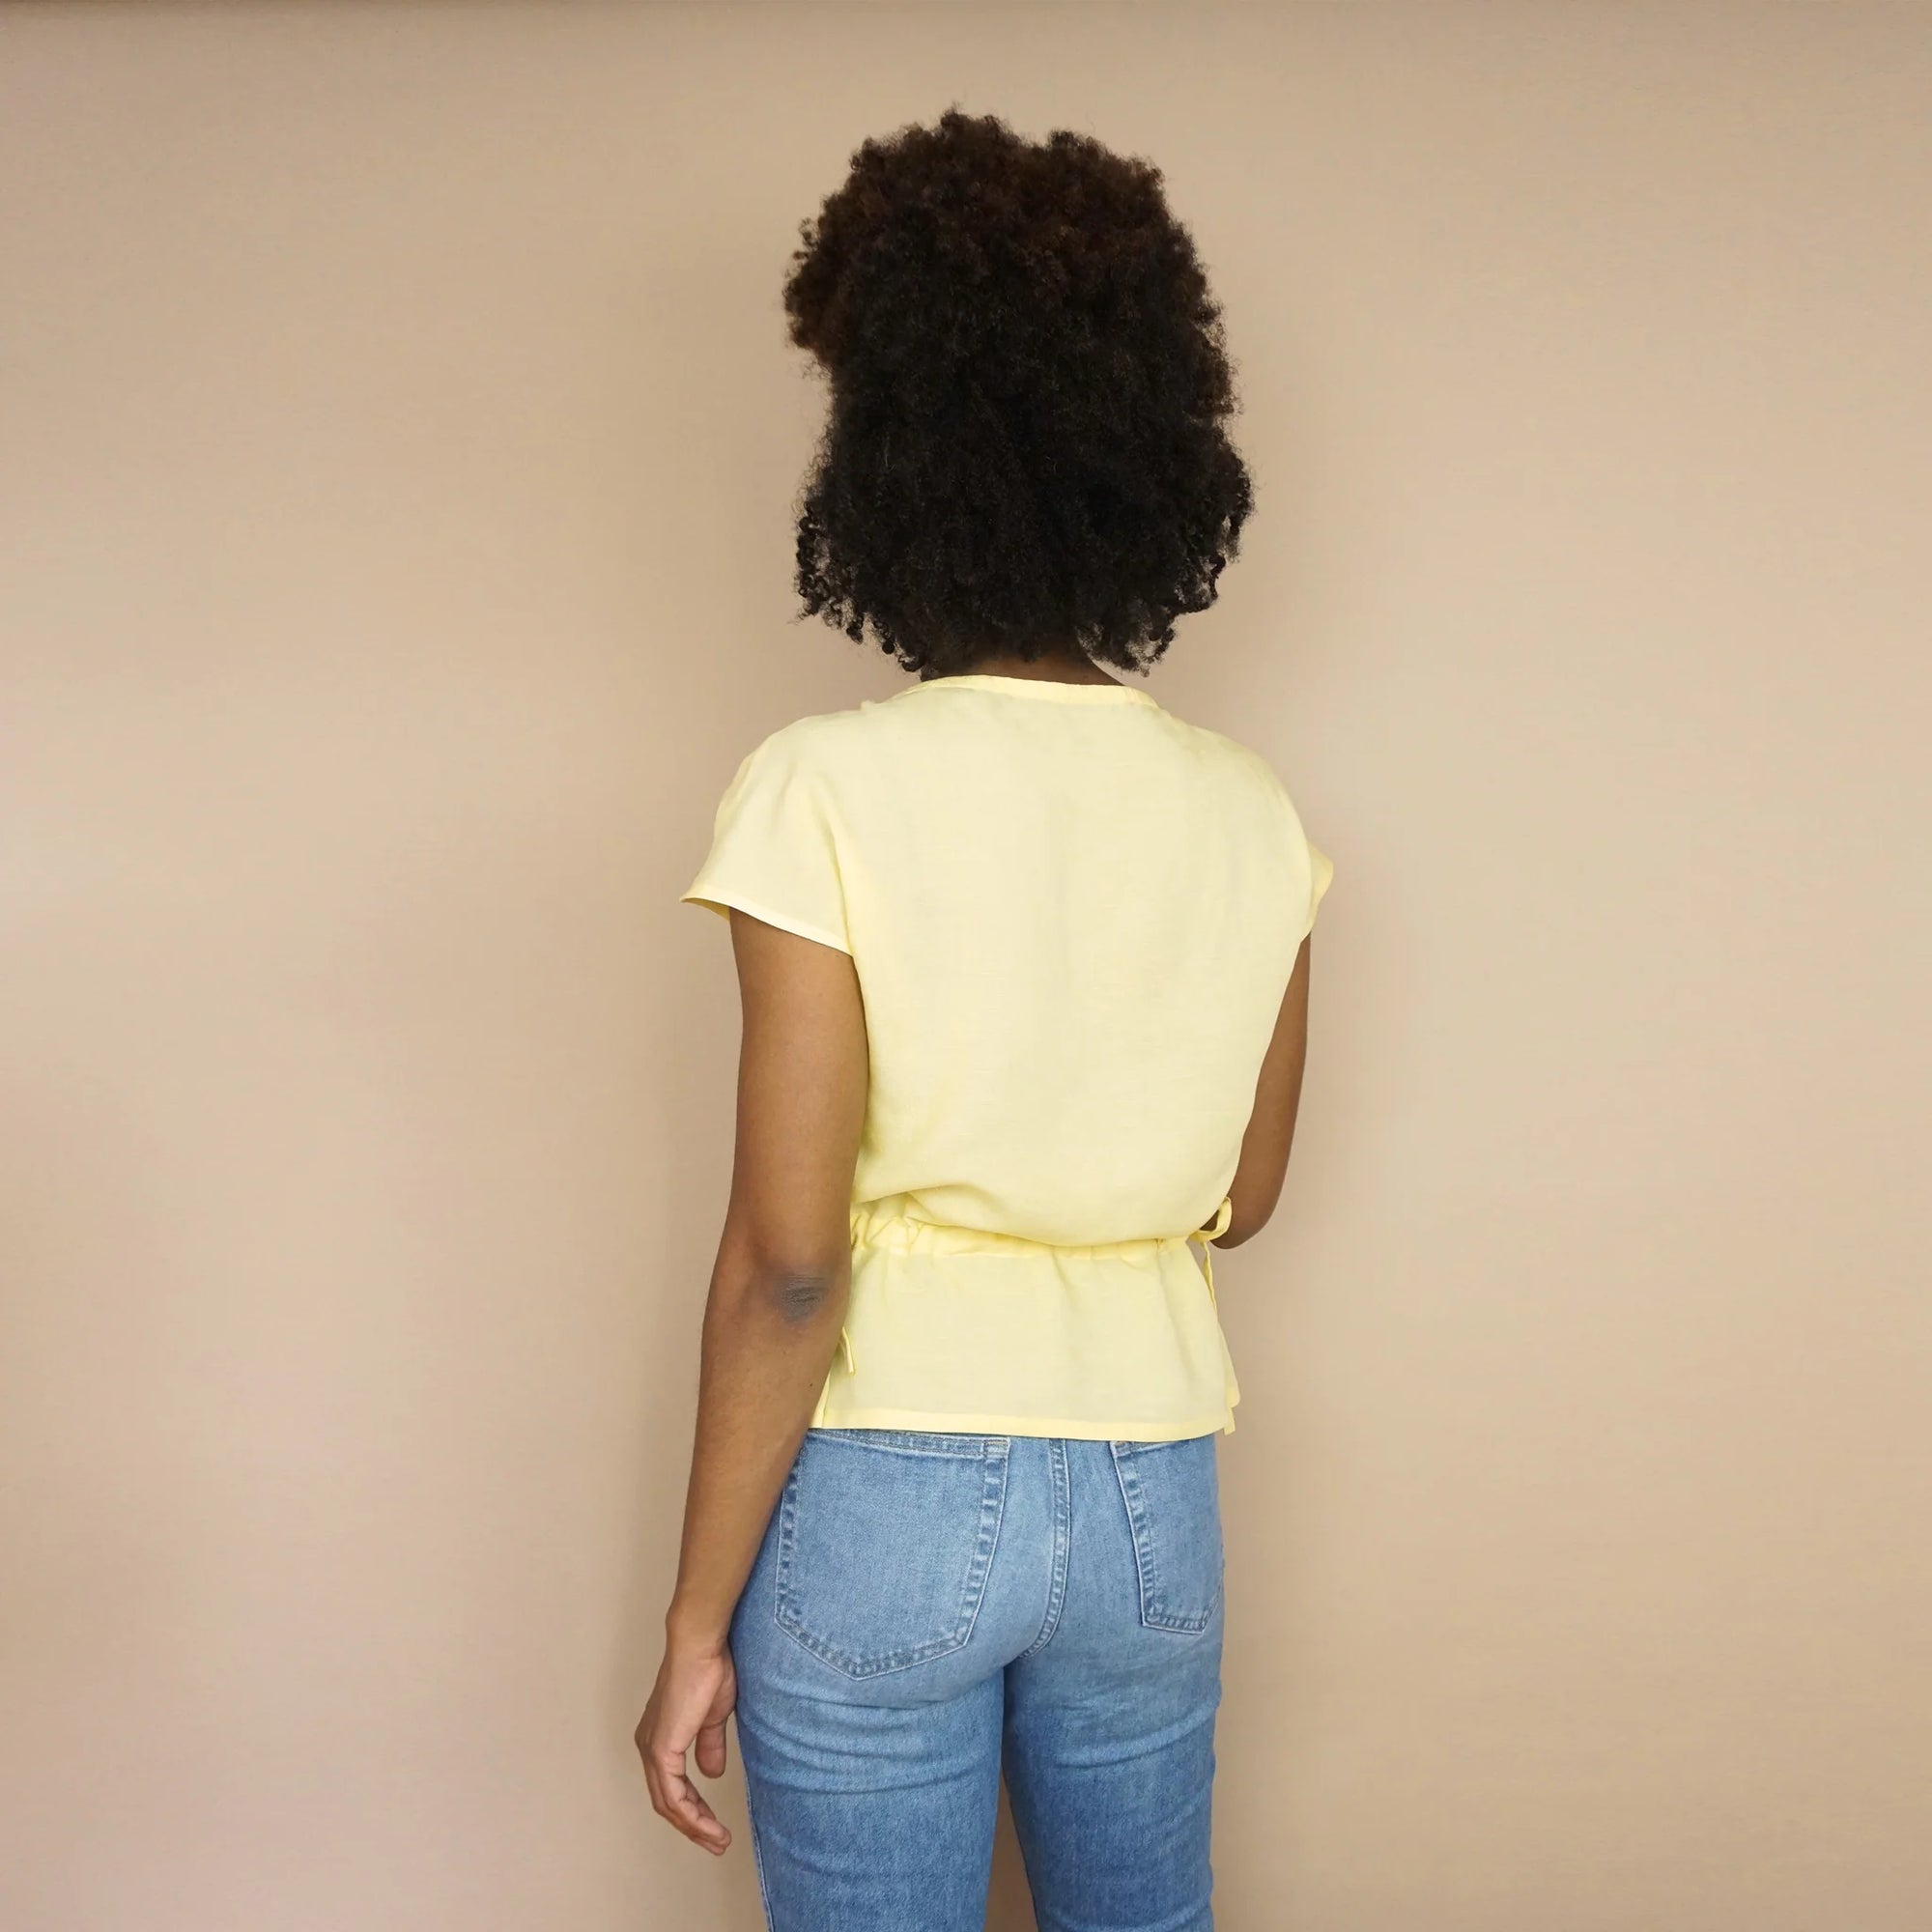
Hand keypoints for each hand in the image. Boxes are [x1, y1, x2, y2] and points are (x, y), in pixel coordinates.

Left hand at [637, 1628, 736, 1854]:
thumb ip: (709, 1745)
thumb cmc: (708, 1669)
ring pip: (668, 1804)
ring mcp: (652, 1750)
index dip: (694, 1809)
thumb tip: (712, 1772)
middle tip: (717, 1843)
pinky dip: (691, 1815)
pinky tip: (708, 1825)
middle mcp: (649, 1747)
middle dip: (694, 1826)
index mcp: (660, 1738)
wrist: (701, 1647)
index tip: (714, 1825)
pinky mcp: (661, 1750)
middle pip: (667, 1802)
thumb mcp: (713, 1716)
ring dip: (695, 1826)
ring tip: (718, 1840)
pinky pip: (673, 1795)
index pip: (672, 1786)